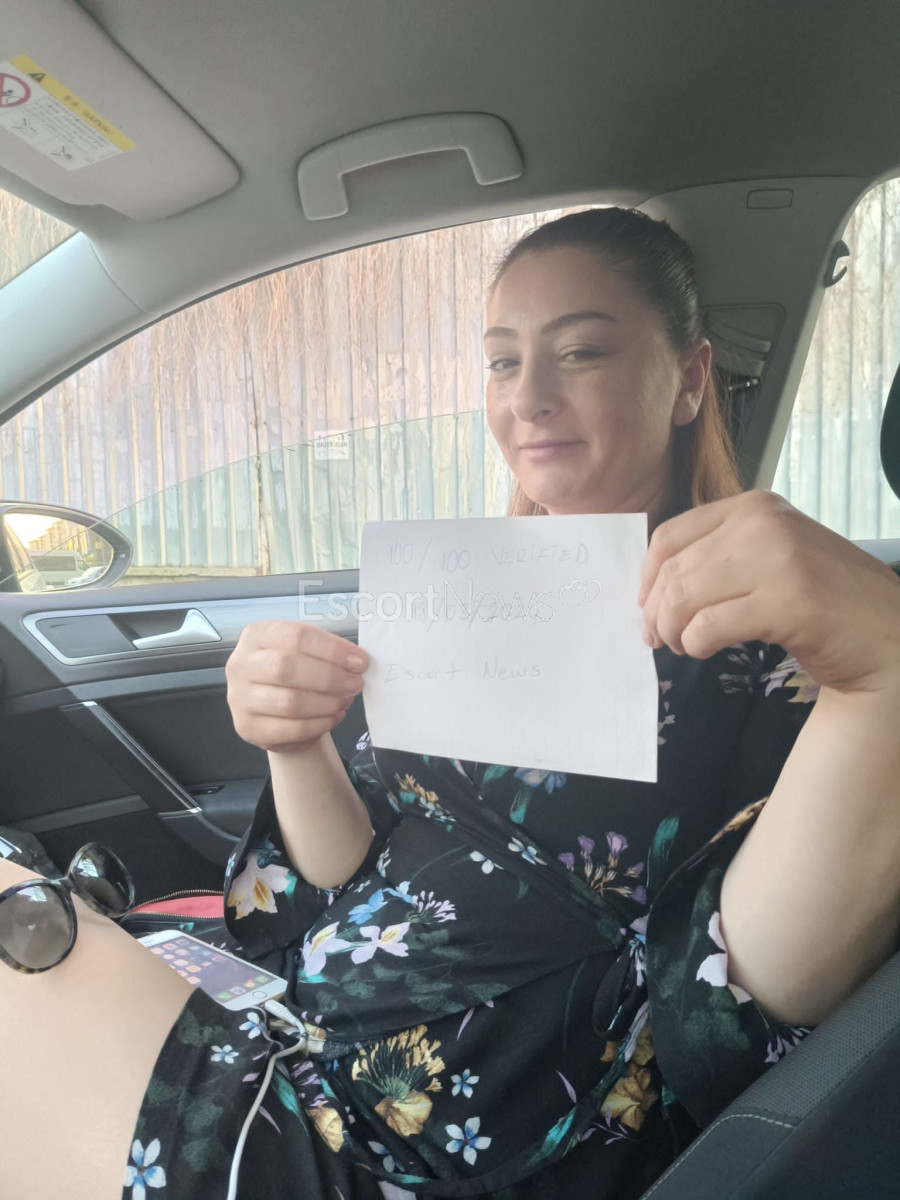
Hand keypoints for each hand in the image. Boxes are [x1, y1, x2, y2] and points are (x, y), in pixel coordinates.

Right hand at [225, 621, 367, 752]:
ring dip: (327, 702)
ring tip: (345, 700)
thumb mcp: (304, 653)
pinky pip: (291, 728)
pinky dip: (320, 723)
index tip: (360, 661)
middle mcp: (241, 664)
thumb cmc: (294, 675)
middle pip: (288, 667)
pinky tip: (334, 716)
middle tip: (355, 683)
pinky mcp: (248, 728)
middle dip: (330, 677)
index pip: (296, 636)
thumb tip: (357, 661)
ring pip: (290, 702)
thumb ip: (326, 652)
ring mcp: (240, 698)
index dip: (332, 649)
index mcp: (256, 636)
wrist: (273, 713)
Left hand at [638, 490, 899, 694]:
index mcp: (754, 507)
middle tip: (658, 638)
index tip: (645, 605)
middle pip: (673, 569)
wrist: (888, 634)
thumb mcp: (769, 557)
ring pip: (685, 596)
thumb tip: (653, 586)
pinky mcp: (790, 603)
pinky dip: (696, 644)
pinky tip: (705, 650)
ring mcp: (780, 560)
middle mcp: (764, 523)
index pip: (671, 535)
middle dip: (655, 611)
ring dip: (672, 630)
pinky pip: (710, 625)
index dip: (647, 576)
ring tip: (682, 646)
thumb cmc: (823, 601)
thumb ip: (719, 556)